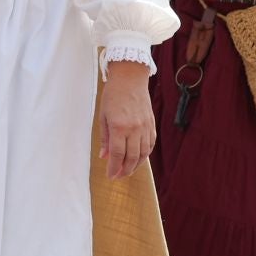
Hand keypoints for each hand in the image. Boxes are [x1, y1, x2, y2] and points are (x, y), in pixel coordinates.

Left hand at [97, 61, 155, 179]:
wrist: (130, 79)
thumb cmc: (113, 95)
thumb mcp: (103, 116)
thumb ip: (105, 138)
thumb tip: (104, 156)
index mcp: (119, 127)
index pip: (117, 154)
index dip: (114, 168)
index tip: (110, 176)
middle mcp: (134, 129)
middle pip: (131, 157)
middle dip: (125, 170)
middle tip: (118, 176)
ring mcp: (145, 127)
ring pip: (143, 153)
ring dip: (136, 165)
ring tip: (127, 171)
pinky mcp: (151, 124)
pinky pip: (150, 144)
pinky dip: (145, 154)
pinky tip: (139, 159)